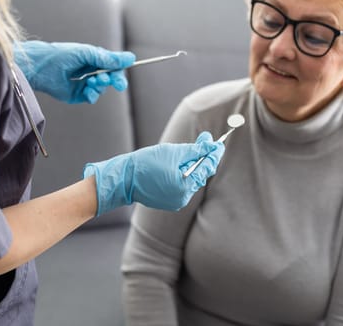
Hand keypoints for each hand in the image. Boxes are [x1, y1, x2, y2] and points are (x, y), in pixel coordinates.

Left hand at [13, 41, 134, 103]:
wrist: (40, 68)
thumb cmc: (61, 55)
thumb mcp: (87, 54)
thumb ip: (108, 58)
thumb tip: (131, 58)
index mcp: (94, 60)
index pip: (113, 67)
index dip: (119, 73)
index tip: (122, 79)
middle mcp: (90, 72)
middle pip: (110, 79)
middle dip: (113, 81)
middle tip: (114, 83)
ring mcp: (84, 84)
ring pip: (102, 89)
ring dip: (100, 86)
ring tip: (92, 81)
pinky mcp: (78, 95)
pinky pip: (92, 98)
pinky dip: (93, 95)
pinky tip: (88, 91)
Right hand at [83, 132, 225, 215]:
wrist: (124, 178)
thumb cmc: (146, 163)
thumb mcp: (173, 152)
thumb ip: (196, 150)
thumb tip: (211, 144)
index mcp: (185, 186)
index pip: (207, 168)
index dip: (214, 153)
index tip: (219, 143)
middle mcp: (183, 198)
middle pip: (200, 174)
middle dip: (202, 157)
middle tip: (205, 139)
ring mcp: (176, 202)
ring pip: (191, 179)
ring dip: (191, 165)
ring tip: (184, 152)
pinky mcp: (170, 202)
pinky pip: (182, 185)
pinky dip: (182, 174)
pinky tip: (174, 165)